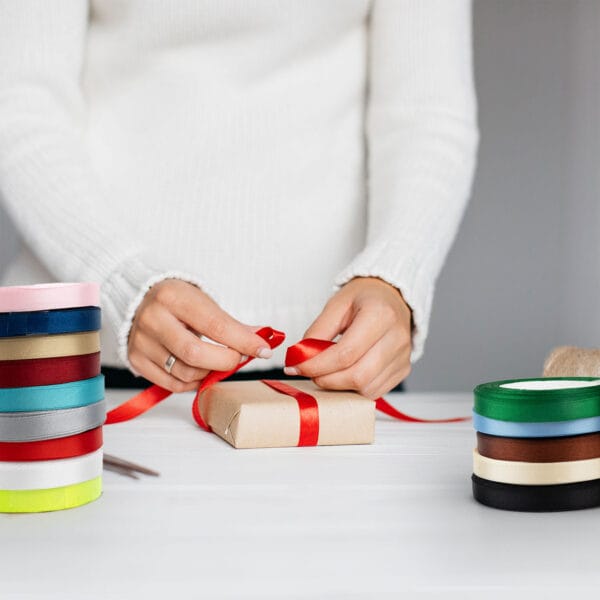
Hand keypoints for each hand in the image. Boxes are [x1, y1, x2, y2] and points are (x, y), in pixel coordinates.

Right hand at [128, 279, 272, 391]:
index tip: (263, 350)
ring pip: (185, 373)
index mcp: (173, 297)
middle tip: (238, 358)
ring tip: (216, 361)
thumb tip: (262, 341)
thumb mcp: (204, 302)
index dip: (243, 341)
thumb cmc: (178, 301)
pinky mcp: (136, 360)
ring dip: (210, 373)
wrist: (140, 299)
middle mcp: (153, 319)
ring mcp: (141, 342)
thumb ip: (232, 324)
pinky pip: (173, 384)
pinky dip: (193, 382)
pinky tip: (200, 369)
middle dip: (226, 361)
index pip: (215, 326)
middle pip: (196, 354)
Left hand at [284, 277, 411, 398]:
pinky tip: (345, 374)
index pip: (345, 354)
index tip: (297, 367)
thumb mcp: (336, 304)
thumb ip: (317, 331)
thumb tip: (300, 358)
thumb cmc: (364, 298)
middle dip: (327, 380)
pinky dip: (354, 389)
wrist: (392, 298)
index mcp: (380, 315)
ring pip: (366, 389)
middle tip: (311, 372)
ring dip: (340, 387)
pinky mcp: (403, 369)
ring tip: (328, 371)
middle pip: (357, 376)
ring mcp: (403, 356)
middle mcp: (397, 338)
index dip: (317, 365)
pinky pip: (375, 391)